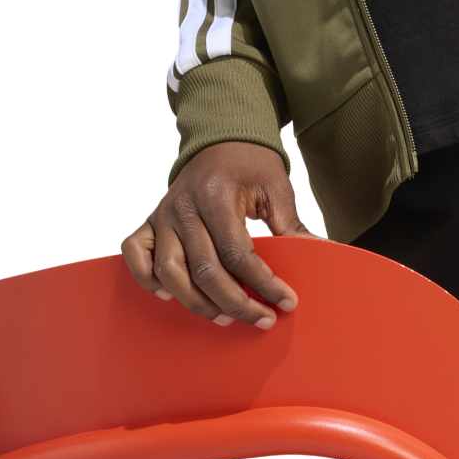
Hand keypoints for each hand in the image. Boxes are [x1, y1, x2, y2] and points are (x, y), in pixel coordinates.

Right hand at [122, 142, 318, 327]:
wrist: (221, 138)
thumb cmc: (250, 164)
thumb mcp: (277, 190)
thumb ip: (293, 227)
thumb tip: (323, 256)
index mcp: (217, 196)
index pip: (238, 255)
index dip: (263, 284)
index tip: (286, 302)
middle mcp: (183, 206)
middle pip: (205, 270)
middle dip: (237, 303)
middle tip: (263, 319)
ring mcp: (162, 214)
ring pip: (170, 272)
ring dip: (197, 302)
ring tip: (225, 318)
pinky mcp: (150, 221)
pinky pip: (136, 254)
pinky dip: (147, 279)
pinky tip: (170, 297)